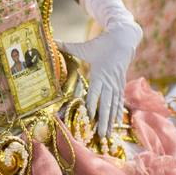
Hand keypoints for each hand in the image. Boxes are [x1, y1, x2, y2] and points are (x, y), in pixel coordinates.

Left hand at [65, 20, 141, 138]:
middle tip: (101, 135)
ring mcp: (116, 84)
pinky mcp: (121, 84)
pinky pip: (119, 101)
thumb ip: (67, 46)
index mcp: (99, 72)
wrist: (123, 39)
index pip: (95, 92)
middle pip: (106, 103)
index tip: (89, 117)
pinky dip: (118, 112)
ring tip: (108, 135)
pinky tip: (117, 124)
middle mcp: (109, 81)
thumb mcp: (84, 46)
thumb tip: (51, 40)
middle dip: (103, 120)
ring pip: (113, 105)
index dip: (92, 104)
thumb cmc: (101, 43)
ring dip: (110, 121)